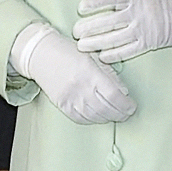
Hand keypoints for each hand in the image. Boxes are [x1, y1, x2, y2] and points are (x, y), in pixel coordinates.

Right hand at [12, 23, 135, 124]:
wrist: (40, 54)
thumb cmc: (67, 51)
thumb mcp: (92, 57)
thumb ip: (109, 74)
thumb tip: (123, 93)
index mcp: (90, 72)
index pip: (114, 96)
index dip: (126, 105)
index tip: (131, 106)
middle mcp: (80, 87)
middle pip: (107, 109)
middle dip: (121, 114)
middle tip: (126, 112)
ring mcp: (70, 97)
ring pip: (95, 117)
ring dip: (108, 118)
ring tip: (114, 114)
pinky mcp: (61, 104)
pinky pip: (81, 118)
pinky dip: (92, 119)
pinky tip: (97, 115)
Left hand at [74, 0, 171, 62]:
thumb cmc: (167, 0)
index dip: (95, 3)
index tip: (81, 7)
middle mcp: (139, 14)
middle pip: (109, 21)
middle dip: (90, 27)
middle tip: (75, 31)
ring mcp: (144, 30)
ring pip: (115, 38)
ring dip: (97, 42)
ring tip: (83, 45)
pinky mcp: (150, 43)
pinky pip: (129, 50)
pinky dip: (114, 54)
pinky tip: (102, 56)